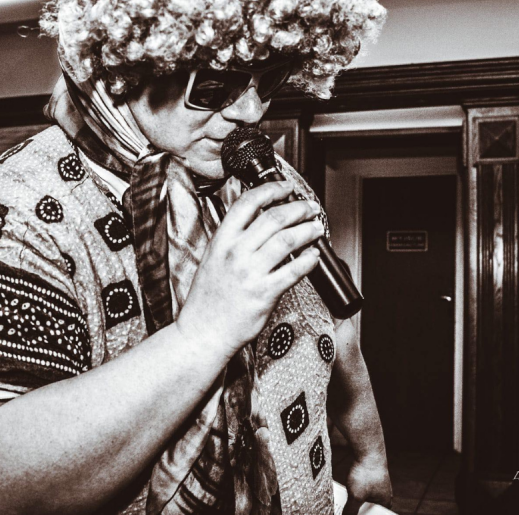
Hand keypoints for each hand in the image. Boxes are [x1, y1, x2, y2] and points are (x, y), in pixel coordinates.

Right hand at [175, 180, 323, 359]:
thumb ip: (233, 240)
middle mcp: (235, 253)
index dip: (271, 189)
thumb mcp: (212, 259)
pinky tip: (314, 256)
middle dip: (298, 208)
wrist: (202, 332)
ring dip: (307, 230)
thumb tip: (259, 222)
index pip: (247, 203)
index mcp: (221, 241)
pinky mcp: (264, 293)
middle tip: (309, 207)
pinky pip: (293, 270)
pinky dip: (308, 260)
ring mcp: (250, 273)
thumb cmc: (207, 300)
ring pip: (287, 240)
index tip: (286, 187)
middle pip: (273, 218)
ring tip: (316, 227)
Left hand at [342, 453, 392, 514]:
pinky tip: (349, 484)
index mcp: (385, 503)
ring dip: (356, 497)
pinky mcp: (372, 474)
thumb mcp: (356, 496)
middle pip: (370, 507)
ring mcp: (379, 483)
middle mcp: (385, 493)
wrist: (368, 450)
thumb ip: (351, 510)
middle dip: (359, 508)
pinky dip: (356, 487)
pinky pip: (363, 486)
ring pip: (366, 496)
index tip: (356, 513)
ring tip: (347, 496)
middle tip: (348, 508)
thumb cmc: (366, 473)